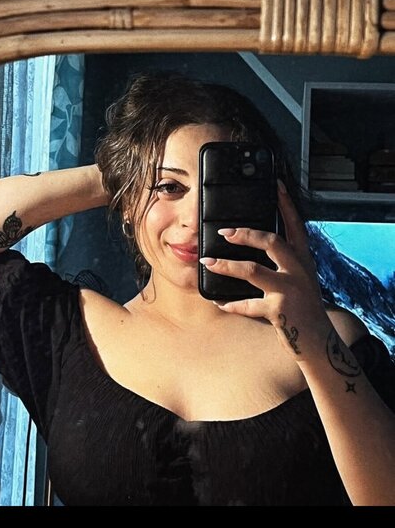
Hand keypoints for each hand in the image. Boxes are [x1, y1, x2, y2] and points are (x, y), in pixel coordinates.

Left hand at [200, 182, 331, 361]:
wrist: (319, 342)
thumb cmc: (304, 308)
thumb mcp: (300, 279)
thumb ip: (285, 263)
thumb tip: (257, 245)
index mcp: (303, 260)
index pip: (295, 225)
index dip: (285, 204)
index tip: (276, 185)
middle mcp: (299, 271)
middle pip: (271, 242)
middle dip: (245, 234)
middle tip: (224, 231)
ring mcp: (290, 290)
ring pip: (253, 270)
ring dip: (227, 265)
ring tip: (208, 262)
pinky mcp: (280, 311)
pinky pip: (249, 304)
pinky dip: (232, 303)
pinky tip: (219, 302)